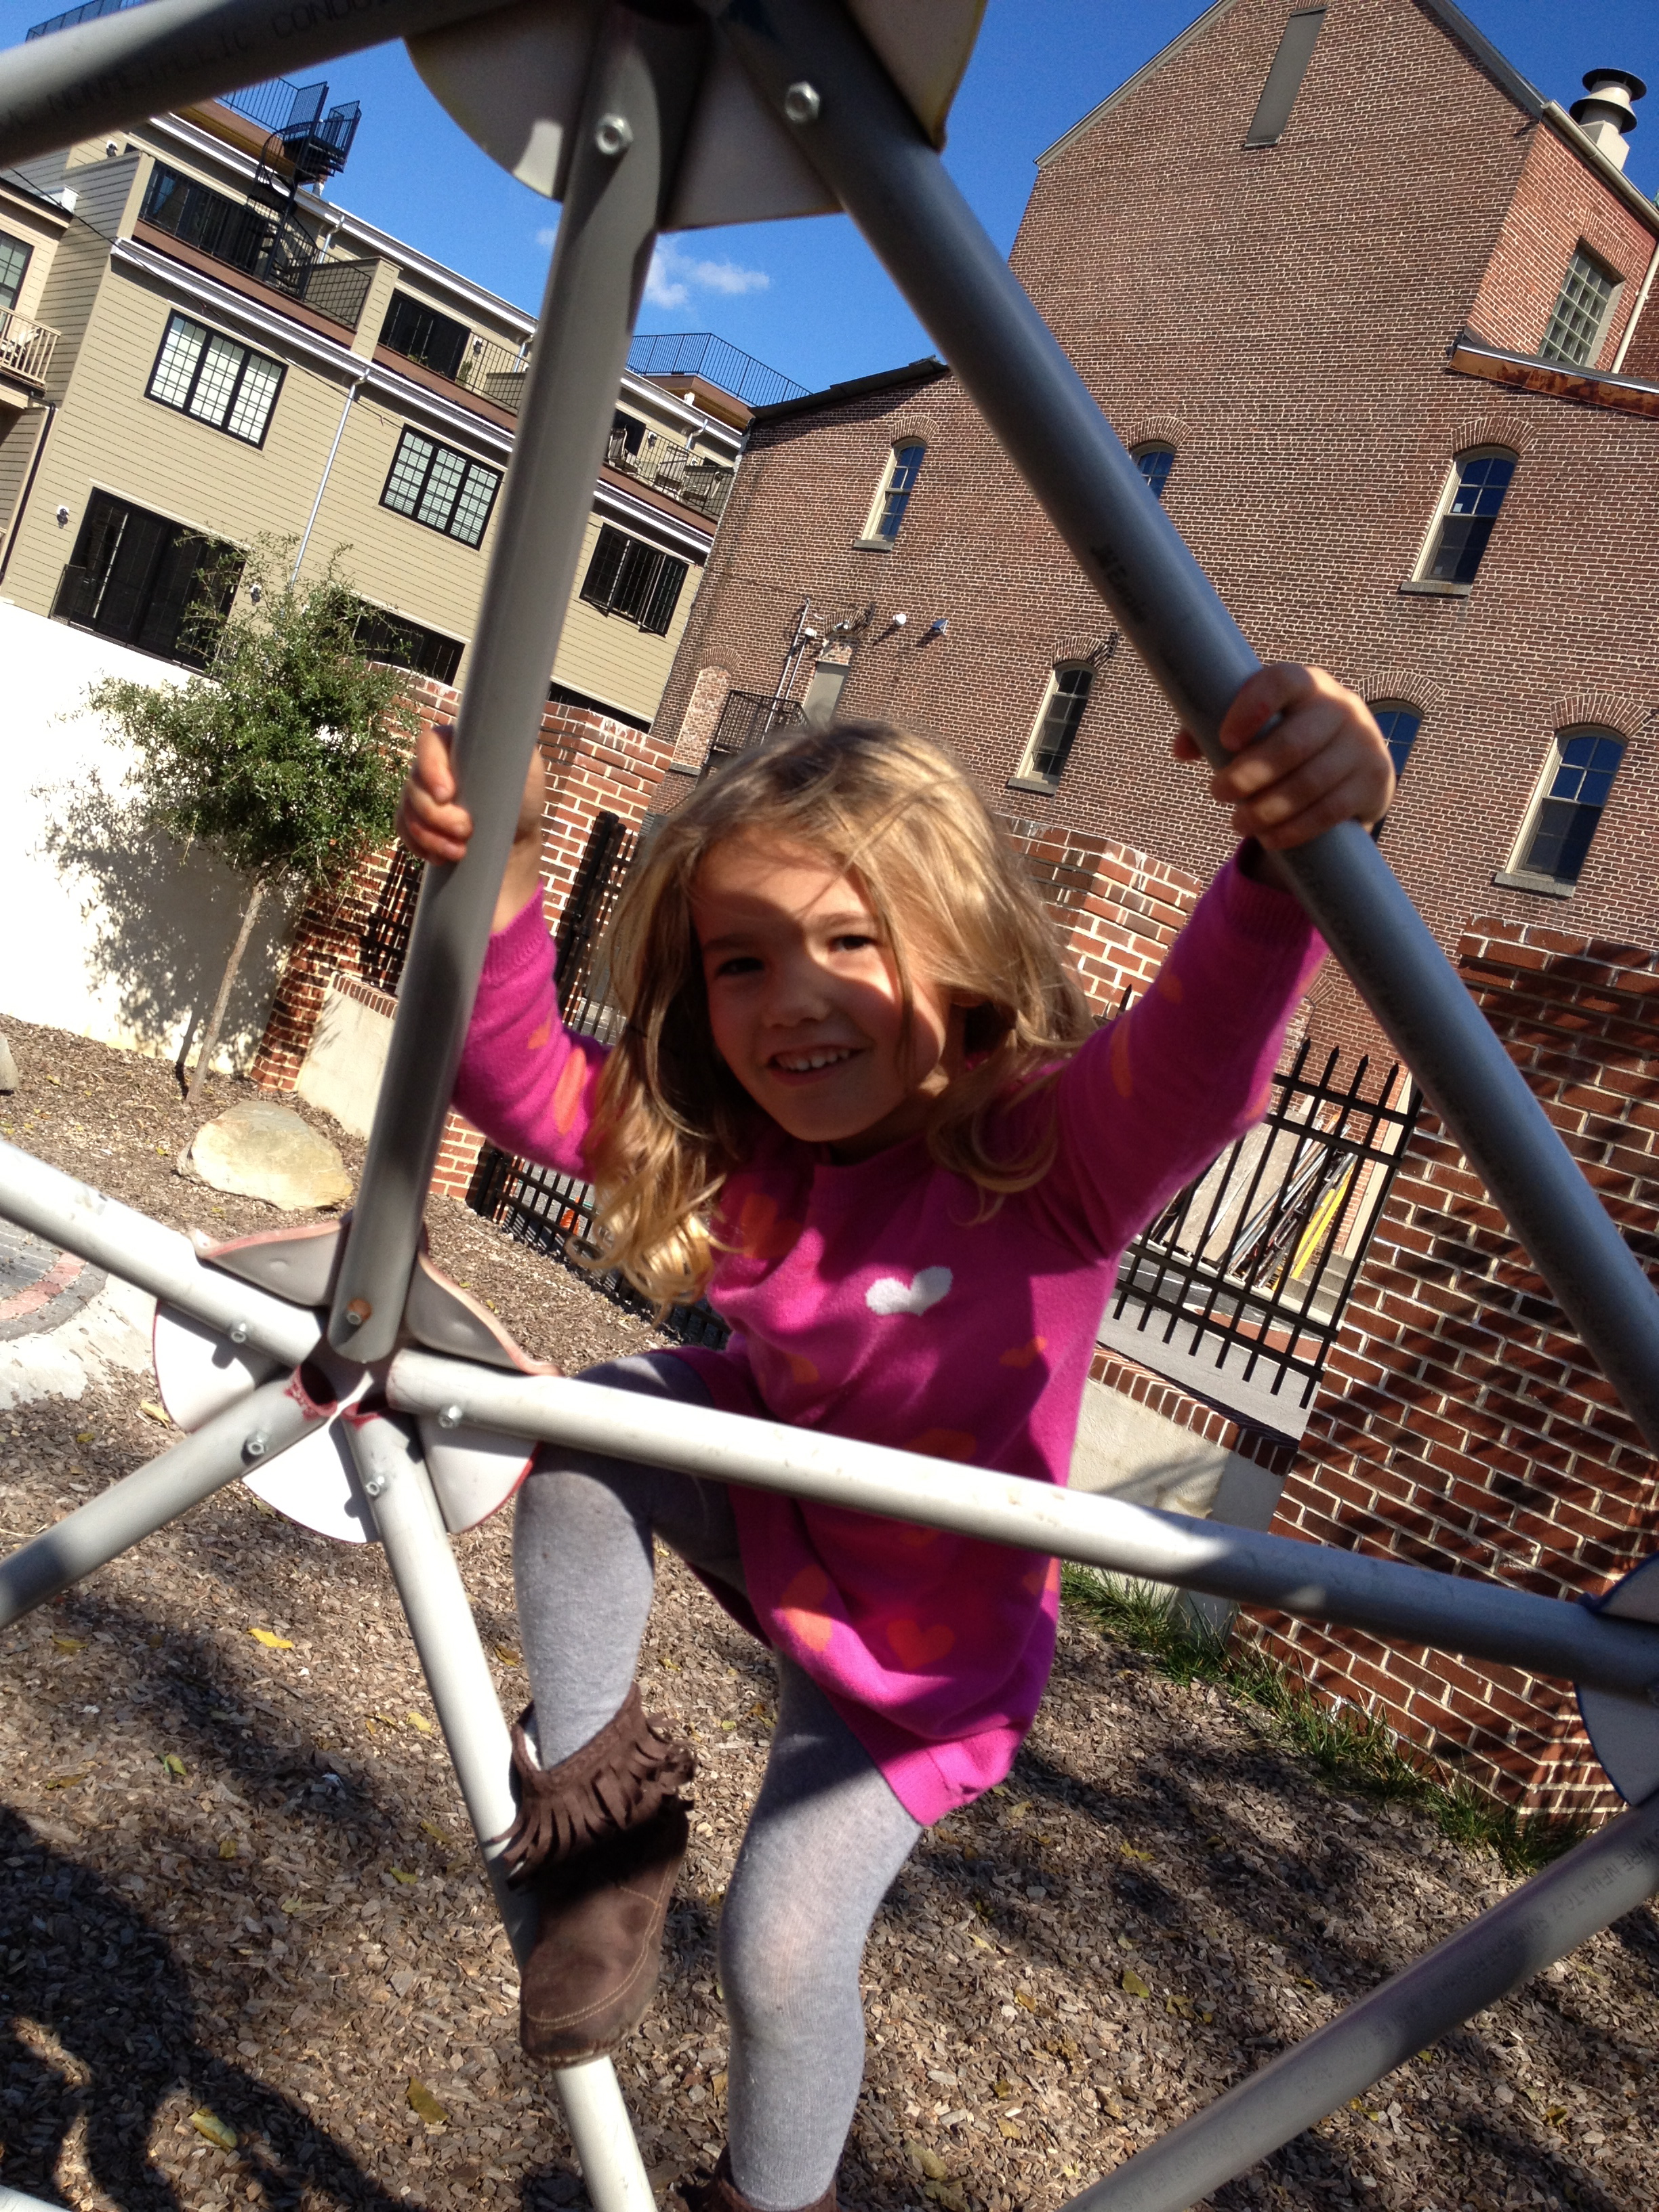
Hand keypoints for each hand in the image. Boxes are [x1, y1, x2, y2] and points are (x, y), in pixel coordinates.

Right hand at [396, 721, 546, 929]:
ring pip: (407, 810)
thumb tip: (504, 727)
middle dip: (437, 815)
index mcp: (456, 744)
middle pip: (415, 784)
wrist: (512, 836)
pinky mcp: (415, 817)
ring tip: (459, 851)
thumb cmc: (523, 798)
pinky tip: (440, 857)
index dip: (431, 768)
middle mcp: (433, 764)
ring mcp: (421, 791)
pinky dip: (419, 845)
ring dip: (430, 836)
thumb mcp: (527, 768)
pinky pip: (403, 828)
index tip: (446, 794)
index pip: (429, 743)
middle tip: (466, 830)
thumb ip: (514, 746)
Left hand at [1173, 664, 1394, 849]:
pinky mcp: (1374, 781)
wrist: (1354, 765)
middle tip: (1217, 792)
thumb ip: (1212, 730)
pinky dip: (1295, 829)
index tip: (1226, 740)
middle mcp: (1341, 707)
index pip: (1281, 682)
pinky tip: (1269, 838)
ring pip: (1310, 783)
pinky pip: (1330, 810)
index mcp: (1306, 684)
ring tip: (1238, 822)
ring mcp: (1363, 744)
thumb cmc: (1287, 739)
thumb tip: (1181, 750)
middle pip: (1293, 743)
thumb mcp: (1257, 726)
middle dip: (1248, 775)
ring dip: (1267, 809)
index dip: (1252, 708)